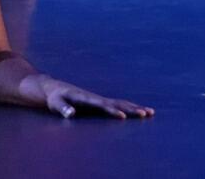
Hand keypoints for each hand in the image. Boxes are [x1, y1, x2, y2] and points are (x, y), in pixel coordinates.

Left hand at [32, 73, 153, 119]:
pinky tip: (139, 112)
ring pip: (121, 103)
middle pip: (117, 103)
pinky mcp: (100, 103)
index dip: (112, 111)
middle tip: (146, 113)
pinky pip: (118, 105)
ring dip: (135, 108)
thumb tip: (71, 114)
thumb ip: (63, 108)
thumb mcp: (55, 103)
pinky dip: (130, 108)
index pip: (102, 105)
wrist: (54, 88)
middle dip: (132, 109)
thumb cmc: (54, 97)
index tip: (123, 116)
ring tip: (151, 112)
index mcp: (86, 98)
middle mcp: (96, 98)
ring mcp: (99, 99)